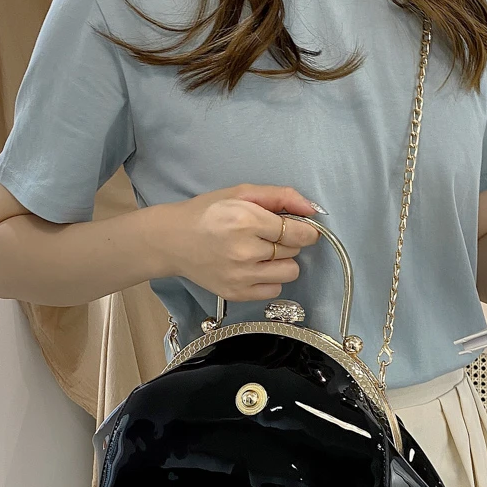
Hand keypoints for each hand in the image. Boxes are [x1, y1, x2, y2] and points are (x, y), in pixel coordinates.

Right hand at [158, 184, 321, 301]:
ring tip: (263, 253)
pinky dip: (270, 279)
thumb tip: (313, 209)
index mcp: (247, 221)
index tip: (301, 228)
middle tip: (266, 236)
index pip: (298, 232)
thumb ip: (280, 196)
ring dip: (282, 262)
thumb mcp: (241, 193)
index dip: (305, 230)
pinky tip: (254, 268)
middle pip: (294, 251)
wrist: (173, 240)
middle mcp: (245, 251)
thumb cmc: (207, 213)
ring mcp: (241, 276)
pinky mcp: (237, 293)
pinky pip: (275, 290)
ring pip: (290, 272)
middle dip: (287, 242)